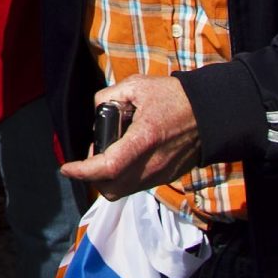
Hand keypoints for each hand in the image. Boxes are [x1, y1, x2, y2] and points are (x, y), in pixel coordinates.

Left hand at [60, 74, 201, 199]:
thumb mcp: (138, 86)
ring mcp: (160, 174)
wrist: (211, 113)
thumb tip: (97, 110)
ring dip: (106, 179)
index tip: (67, 167)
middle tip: (92, 154)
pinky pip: (136, 187)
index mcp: (144, 140)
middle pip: (111, 188)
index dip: (82, 171)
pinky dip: (122, 179)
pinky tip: (123, 158)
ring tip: (107, 154)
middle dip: (92, 177)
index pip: (107, 167)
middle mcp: (152, 164)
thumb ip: (109, 96)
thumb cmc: (175, 97)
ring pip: (122, 191)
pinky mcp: (166, 178)